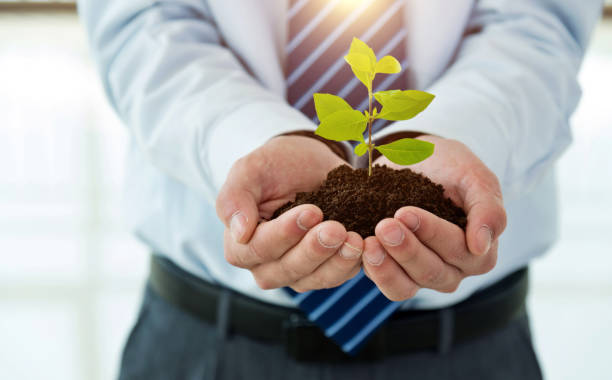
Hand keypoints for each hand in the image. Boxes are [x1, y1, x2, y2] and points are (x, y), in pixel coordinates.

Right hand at [216, 135, 363, 291]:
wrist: (309, 165)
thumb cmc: (276, 166)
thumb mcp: (250, 169)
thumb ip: (234, 197)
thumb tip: (239, 233)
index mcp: (240, 243)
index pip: (257, 249)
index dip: (284, 235)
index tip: (311, 211)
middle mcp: (266, 265)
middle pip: (286, 270)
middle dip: (313, 250)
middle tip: (336, 228)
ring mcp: (296, 271)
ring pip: (313, 279)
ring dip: (335, 262)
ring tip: (355, 240)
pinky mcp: (323, 270)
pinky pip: (336, 276)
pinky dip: (350, 264)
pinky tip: (363, 245)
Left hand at [362, 135, 506, 300]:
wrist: (418, 162)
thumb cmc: (452, 169)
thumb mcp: (474, 177)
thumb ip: (487, 208)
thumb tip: (481, 246)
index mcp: (479, 252)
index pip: (459, 250)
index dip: (432, 233)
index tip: (405, 212)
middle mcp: (452, 270)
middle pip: (432, 272)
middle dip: (407, 249)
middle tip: (385, 225)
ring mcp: (421, 275)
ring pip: (407, 286)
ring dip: (387, 266)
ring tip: (370, 243)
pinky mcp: (395, 272)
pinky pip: (386, 283)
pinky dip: (373, 270)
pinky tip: (362, 248)